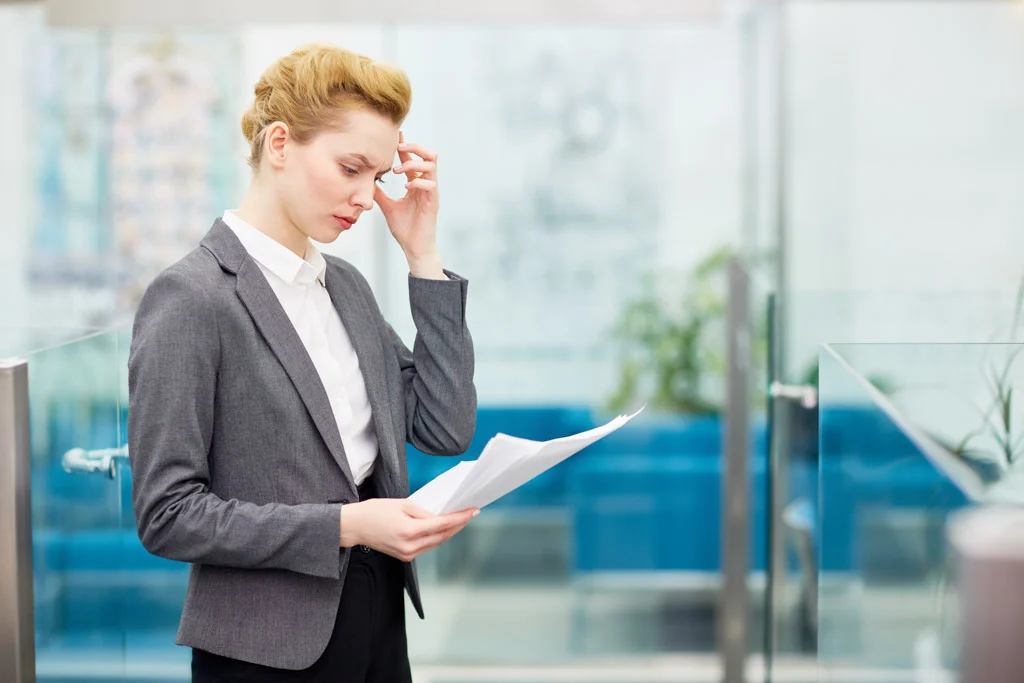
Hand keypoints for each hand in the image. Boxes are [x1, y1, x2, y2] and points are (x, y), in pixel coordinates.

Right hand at [340, 498, 476, 561]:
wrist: (355, 527)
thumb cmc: (375, 511)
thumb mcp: (402, 504)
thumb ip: (424, 512)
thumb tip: (441, 517)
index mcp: (409, 531)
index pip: (443, 524)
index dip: (460, 518)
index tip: (472, 510)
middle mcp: (410, 546)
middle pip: (443, 536)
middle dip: (459, 525)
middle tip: (471, 513)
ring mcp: (408, 554)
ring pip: (437, 542)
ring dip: (450, 532)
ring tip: (461, 519)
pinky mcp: (405, 556)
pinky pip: (427, 546)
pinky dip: (437, 537)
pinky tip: (444, 528)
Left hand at [374, 132, 443, 277]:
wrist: (414, 248)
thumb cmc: (405, 229)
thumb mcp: (387, 206)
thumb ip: (379, 193)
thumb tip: (366, 182)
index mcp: (415, 184)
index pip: (412, 159)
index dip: (405, 146)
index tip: (395, 136)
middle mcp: (425, 185)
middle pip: (428, 155)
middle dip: (414, 147)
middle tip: (399, 147)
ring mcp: (431, 193)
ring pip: (431, 165)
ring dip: (413, 163)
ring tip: (397, 171)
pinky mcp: (433, 202)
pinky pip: (430, 184)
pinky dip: (417, 181)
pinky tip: (406, 187)